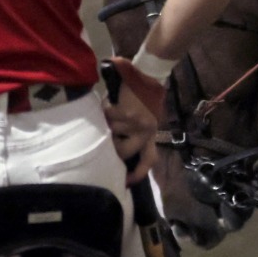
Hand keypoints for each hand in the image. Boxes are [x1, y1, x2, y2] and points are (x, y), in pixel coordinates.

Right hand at [103, 56, 166, 183]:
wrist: (150, 73)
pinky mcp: (126, 112)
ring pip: (112, 131)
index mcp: (152, 134)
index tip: (126, 182)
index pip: (148, 160)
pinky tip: (109, 102)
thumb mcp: (147, 118)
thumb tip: (118, 150)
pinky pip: (108, 116)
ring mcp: (136, 123)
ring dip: (108, 123)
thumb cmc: (147, 96)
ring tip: (111, 112)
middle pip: (124, 152)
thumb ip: (137, 134)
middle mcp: (146, 131)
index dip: (138, 173)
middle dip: (112, 144)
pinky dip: (105, 109)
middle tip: (108, 134)